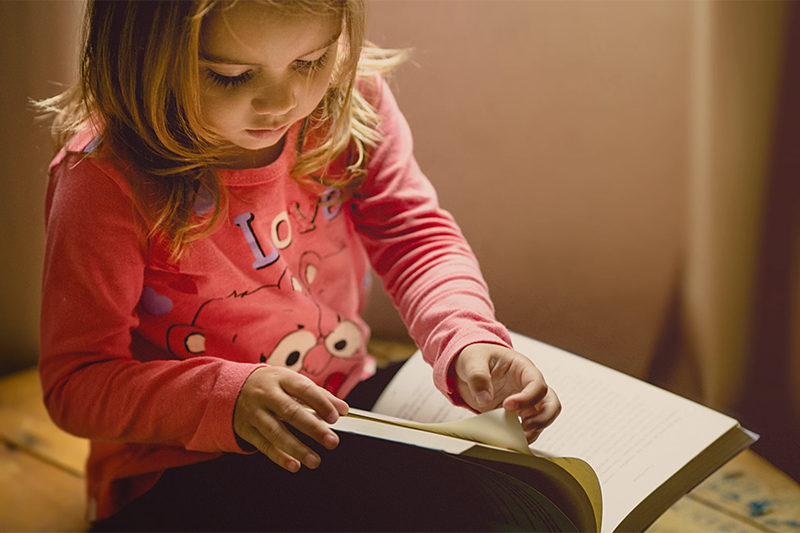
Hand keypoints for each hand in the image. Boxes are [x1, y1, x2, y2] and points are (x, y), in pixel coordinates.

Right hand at [233, 367, 348, 471]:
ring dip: (296, 448)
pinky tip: (294, 464)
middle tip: (331, 441)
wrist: (233, 388)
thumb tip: (342, 409)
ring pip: (275, 431)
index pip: (303, 389)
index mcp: (281, 379)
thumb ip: (319, 395)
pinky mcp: (246, 429)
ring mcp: (254, 413)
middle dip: (313, 428)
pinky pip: (263, 445)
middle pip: (290, 412)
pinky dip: (279, 456)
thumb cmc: (272, 386)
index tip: (335, 417)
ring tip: (315, 460)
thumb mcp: (292, 382)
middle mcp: (266, 395)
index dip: (320, 403)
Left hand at [453, 343, 560, 442]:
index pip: (537, 384)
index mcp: (522, 368)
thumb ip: (478, 377)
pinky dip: (523, 435)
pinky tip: (511, 438)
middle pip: (551, 403)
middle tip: (524, 427)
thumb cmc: (476, 356)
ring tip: (517, 436)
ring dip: (535, 430)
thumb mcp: (472, 360)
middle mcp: (528, 385)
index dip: (527, 398)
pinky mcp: (516, 414)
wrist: (469, 367)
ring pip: (544, 418)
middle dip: (543, 418)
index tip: (507, 405)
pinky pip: (528, 427)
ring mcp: (525, 401)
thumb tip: (485, 398)